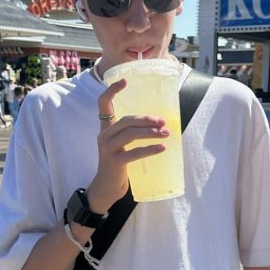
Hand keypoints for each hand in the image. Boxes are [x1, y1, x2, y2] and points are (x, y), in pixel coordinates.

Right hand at [87, 79, 169, 212]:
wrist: (106, 188)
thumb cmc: (118, 164)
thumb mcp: (122, 146)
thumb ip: (132, 133)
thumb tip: (160, 124)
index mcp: (105, 129)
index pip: (103, 104)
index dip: (112, 91)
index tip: (125, 81)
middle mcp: (104, 136)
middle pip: (126, 120)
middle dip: (147, 119)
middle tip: (163, 121)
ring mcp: (107, 149)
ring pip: (131, 134)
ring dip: (151, 133)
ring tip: (165, 133)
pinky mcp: (114, 162)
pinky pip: (134, 152)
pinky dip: (149, 149)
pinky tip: (162, 148)